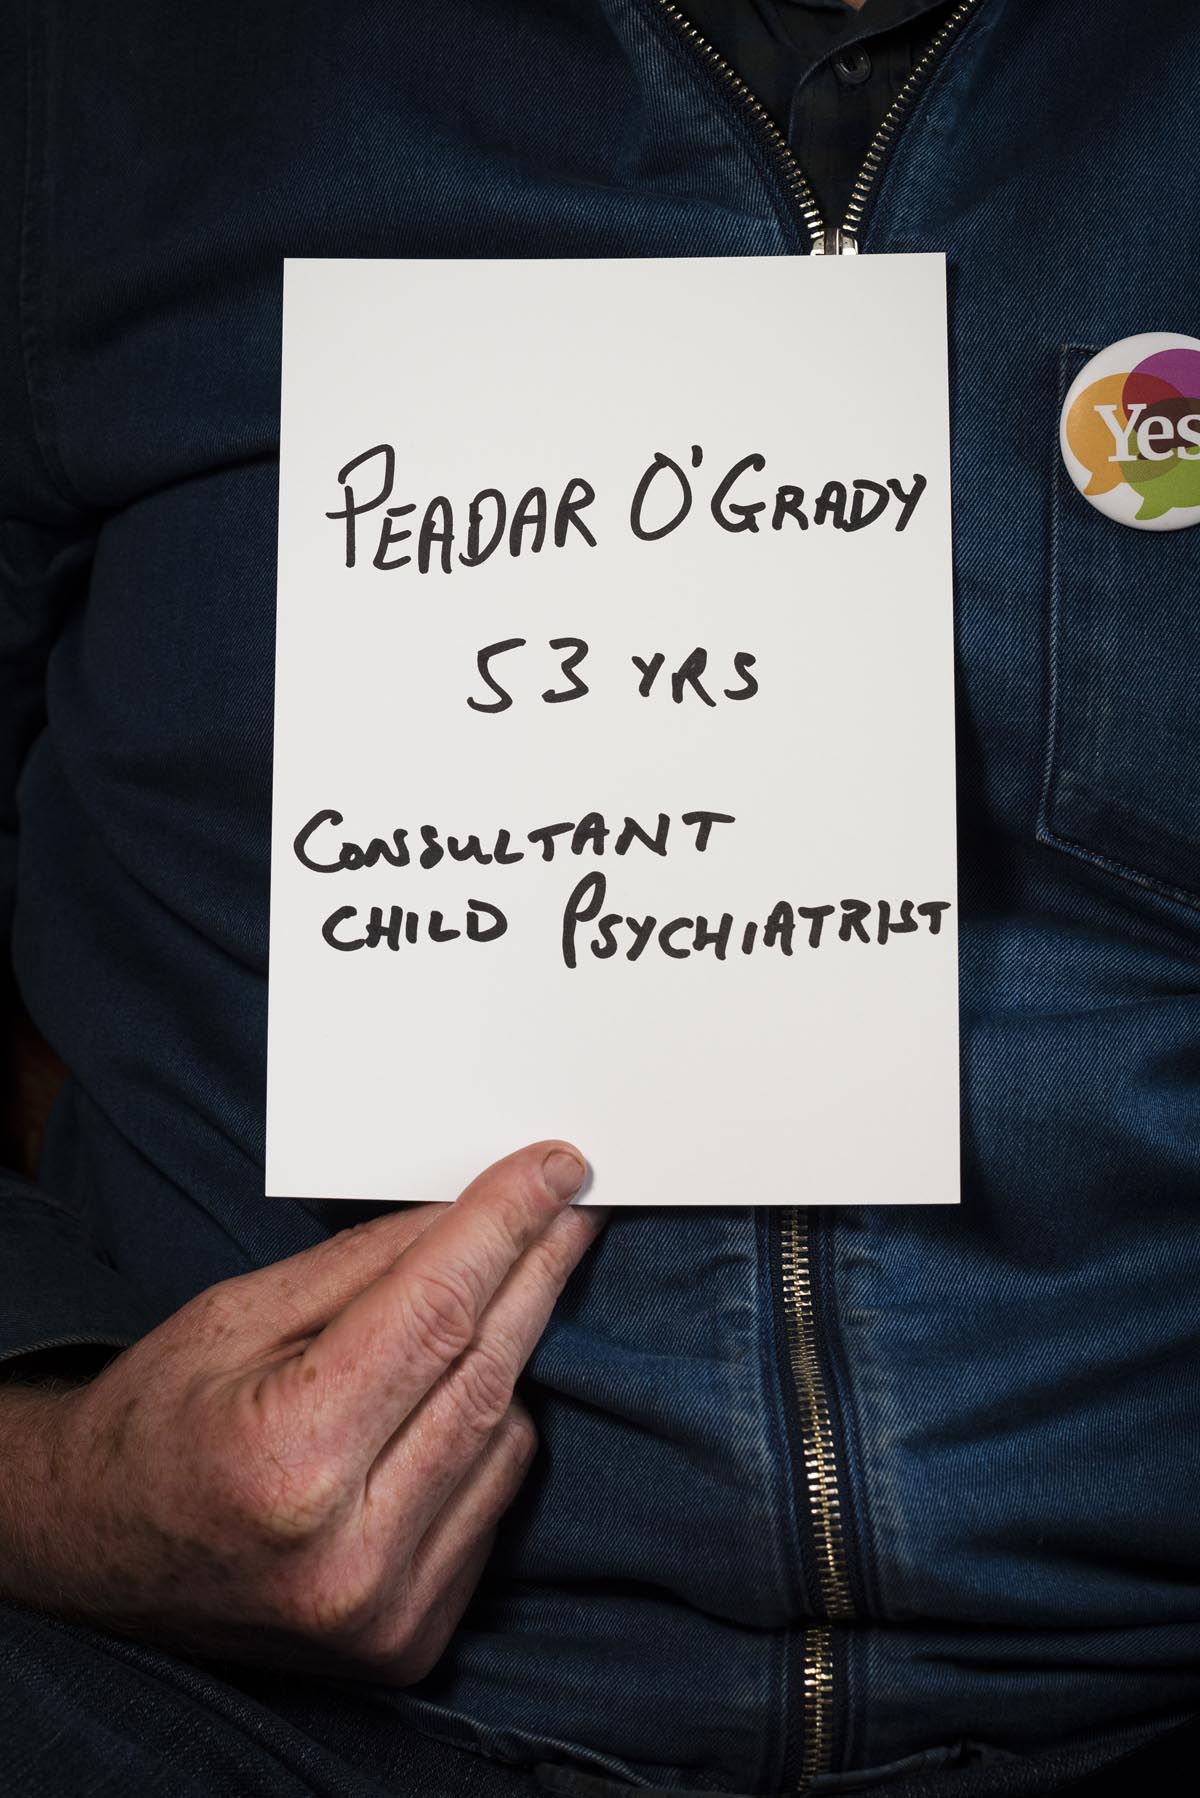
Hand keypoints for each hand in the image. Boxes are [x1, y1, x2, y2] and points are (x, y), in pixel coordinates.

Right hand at [0, 1142, 601, 1680]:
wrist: (93, 1557)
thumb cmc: (155, 1424)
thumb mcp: (233, 1314)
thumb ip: (364, 1264)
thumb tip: (474, 1212)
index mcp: (289, 1462)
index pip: (436, 1313)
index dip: (506, 1226)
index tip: (558, 1167)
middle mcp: (348, 1558)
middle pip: (487, 1372)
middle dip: (537, 1270)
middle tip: (572, 1202)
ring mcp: (387, 1615)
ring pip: (506, 1434)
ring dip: (505, 1353)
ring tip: (472, 1306)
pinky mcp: (413, 1643)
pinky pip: (492, 1497)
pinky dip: (485, 1433)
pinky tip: (443, 1401)